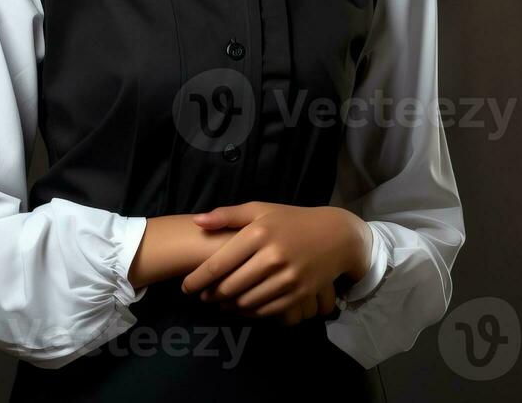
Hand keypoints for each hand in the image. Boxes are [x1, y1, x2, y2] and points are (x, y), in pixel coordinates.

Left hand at [180, 202, 369, 319]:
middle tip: (202, 296)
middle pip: (230, 286)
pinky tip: (241, 307)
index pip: (218, 264)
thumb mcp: (260, 210)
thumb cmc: (291, 220)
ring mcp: (287, 278)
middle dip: (211, 295)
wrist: (335, 236)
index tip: (185, 287)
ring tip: (219, 303)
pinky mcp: (299, 294)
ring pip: (246, 301)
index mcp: (258, 233)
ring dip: (228, 306)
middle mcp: (272, 256)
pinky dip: (249, 312)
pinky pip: (266, 310)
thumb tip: (197, 222)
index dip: (197, 279)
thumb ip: (227, 215)